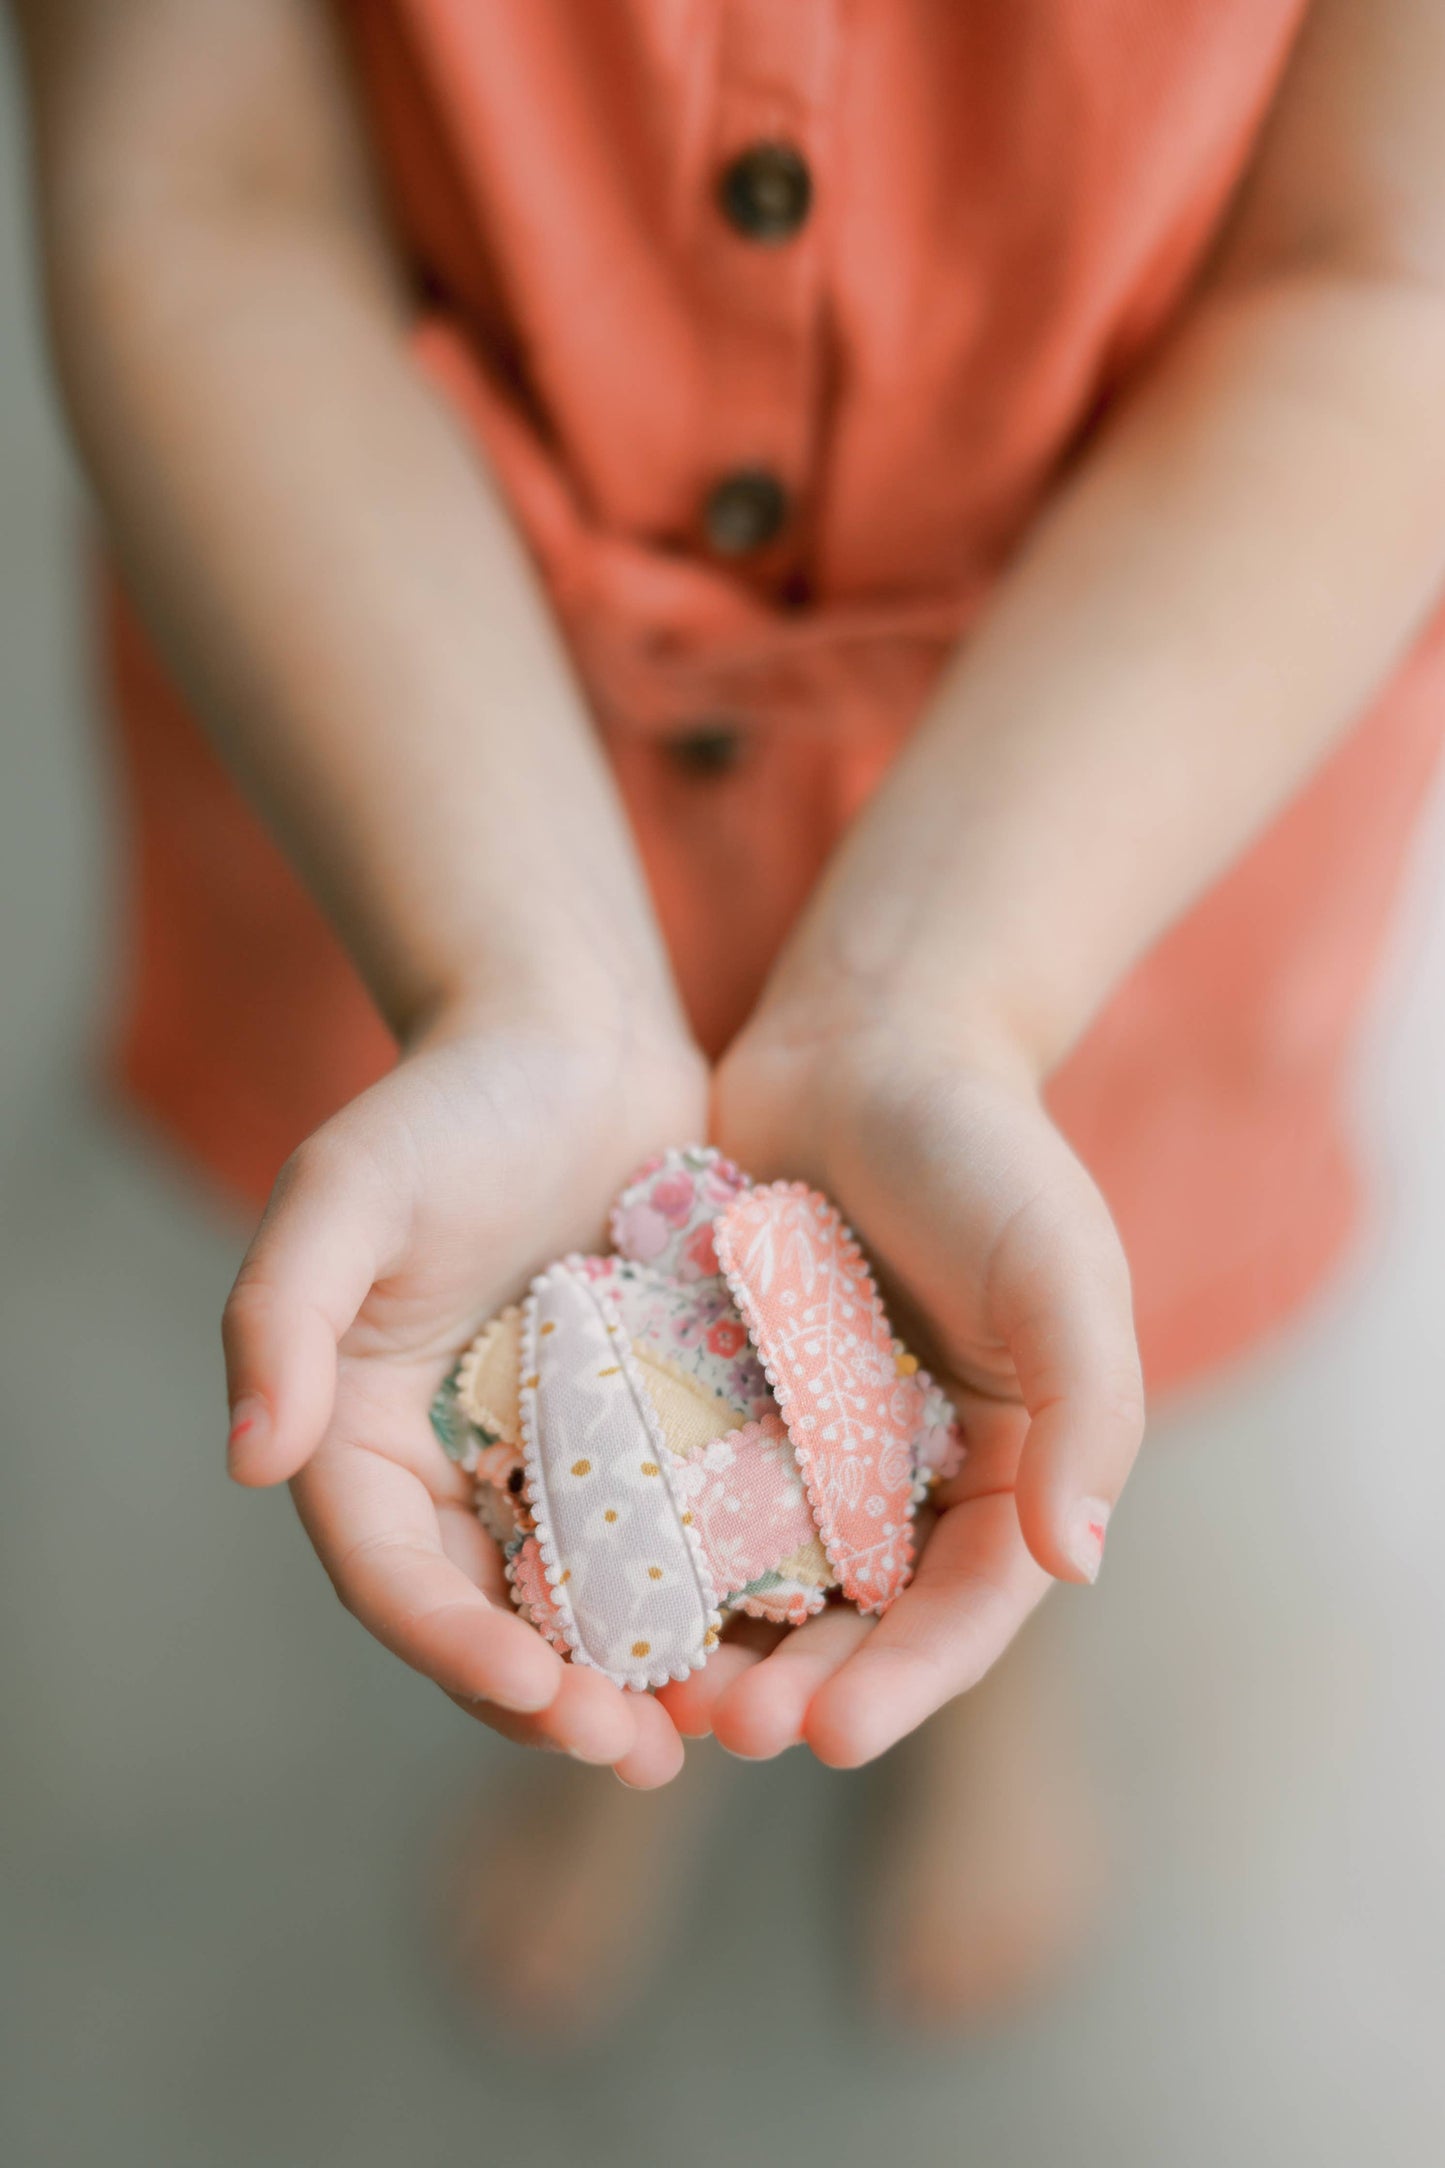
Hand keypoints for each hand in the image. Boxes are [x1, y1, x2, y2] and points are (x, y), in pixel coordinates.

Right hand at [223, 998, 706, 1786]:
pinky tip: (774, 1633)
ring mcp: (555, 1457)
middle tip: (637, 1752)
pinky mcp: (647, 1432)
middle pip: (492, 1615)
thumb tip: (248, 1460)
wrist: (575, 1042)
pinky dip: (709, 1592)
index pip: (390, 1573)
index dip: (451, 1644)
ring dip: (640, 1674)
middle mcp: (453, 1468)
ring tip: (712, 1728)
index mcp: (362, 1437)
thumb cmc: (449, 1104)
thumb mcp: (343, 1191)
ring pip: (589, 1597)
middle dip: (555, 1696)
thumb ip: (280, 1317)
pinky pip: (675, 1531)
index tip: (533, 1689)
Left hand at [661, 1008, 1144, 1764]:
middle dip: (797, 1688)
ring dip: (714, 1646)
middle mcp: (910, 1479)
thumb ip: (1088, 1411)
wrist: (863, 1044)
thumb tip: (1080, 1561)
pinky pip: (686, 1499)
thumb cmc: (983, 1149)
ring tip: (649, 1694)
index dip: (908, 1679)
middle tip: (721, 1731)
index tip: (833, 1737)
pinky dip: (654, 1553)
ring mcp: (809, 1449)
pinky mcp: (723, 1405)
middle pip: (857, 1621)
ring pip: (760, 1583)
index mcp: (1008, 1468)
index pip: (967, 1607)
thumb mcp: (1059, 1267)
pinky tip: (594, 1592)